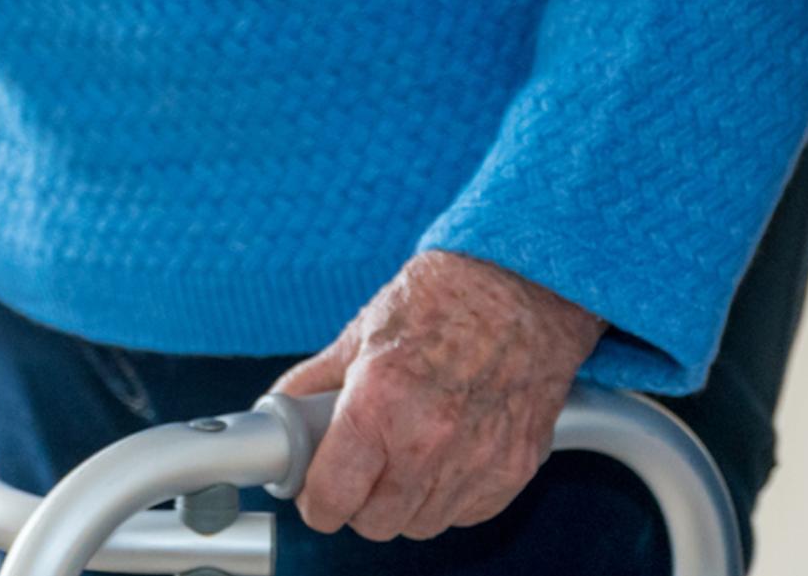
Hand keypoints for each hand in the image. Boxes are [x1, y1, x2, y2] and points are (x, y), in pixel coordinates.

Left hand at [271, 252, 603, 542]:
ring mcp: (477, 459)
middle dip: (358, 502)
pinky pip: (466, 513)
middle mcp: (430, 439)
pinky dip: (449, 496)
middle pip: (375, 522)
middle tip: (359, 470)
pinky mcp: (514, 468)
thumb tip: (283, 412)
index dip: (315, 499)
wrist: (523, 283)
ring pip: (421, 524)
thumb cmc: (448, 295)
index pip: (332, 496)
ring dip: (404, 502)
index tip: (315, 492)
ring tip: (405, 454)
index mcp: (381, 400)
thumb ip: (317, 380)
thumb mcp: (364, 329)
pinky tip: (445, 455)